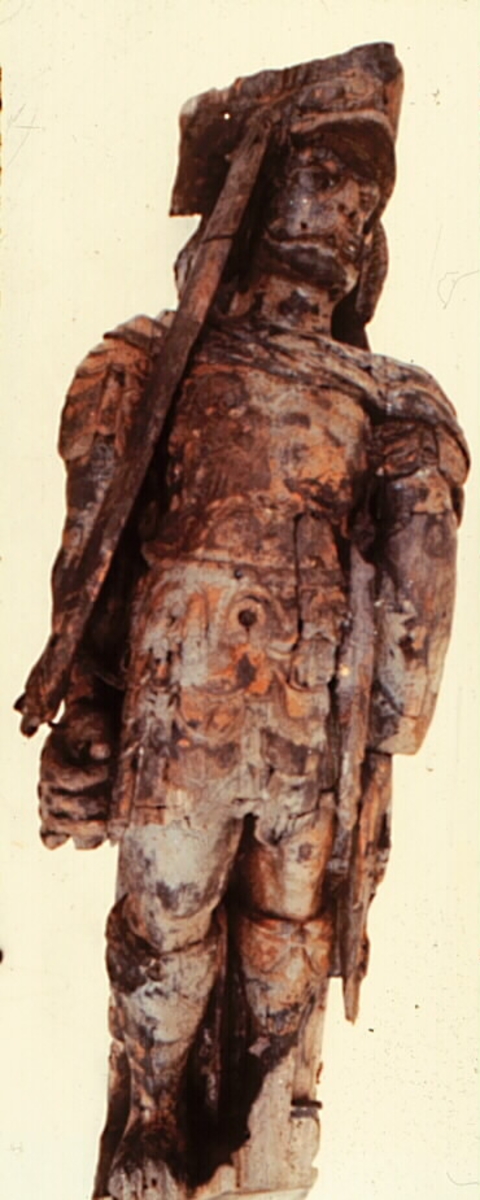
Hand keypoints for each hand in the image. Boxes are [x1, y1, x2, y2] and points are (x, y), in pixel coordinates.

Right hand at [38, 703, 115, 848]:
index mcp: (52, 760)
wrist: (84, 733)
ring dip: (82, 829)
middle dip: (90, 806)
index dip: (90, 777)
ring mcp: (50, 801)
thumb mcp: (96, 722)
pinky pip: (49, 837)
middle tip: (112, 803)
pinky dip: (60, 840)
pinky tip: (83, 839)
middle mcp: (46, 783)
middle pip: (61, 804)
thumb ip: (99, 735)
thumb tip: (102, 752)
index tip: (109, 769)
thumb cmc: (90, 728)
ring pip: (56, 824)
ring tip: (107, 828)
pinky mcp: (57, 814)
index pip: (67, 777)